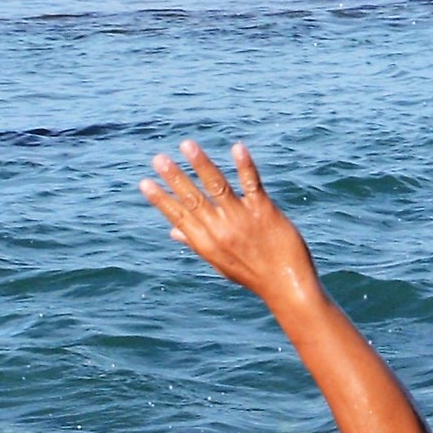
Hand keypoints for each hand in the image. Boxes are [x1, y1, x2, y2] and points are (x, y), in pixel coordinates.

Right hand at [140, 139, 318, 301]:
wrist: (287, 287)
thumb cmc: (253, 274)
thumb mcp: (220, 262)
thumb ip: (197, 242)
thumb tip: (173, 232)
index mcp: (207, 243)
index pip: (179, 217)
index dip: (161, 200)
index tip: (144, 182)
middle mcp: (220, 230)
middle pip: (193, 199)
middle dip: (174, 178)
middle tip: (158, 159)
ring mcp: (242, 220)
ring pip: (217, 187)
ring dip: (201, 164)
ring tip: (187, 145)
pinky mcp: (264, 212)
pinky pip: (251, 185)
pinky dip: (244, 166)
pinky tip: (236, 148)